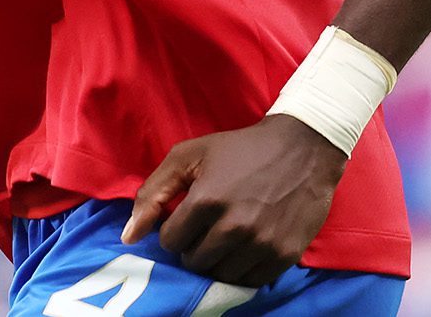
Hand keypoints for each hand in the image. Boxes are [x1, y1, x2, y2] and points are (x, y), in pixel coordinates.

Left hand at [123, 115, 346, 287]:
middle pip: (194, 262)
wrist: (302, 149)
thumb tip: (129, 237)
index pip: (170, 242)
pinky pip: (251, 282)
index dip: (174, 230)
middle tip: (207, 228)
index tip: (187, 218)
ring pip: (221, 276)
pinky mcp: (285, 255)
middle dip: (194, 247)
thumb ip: (153, 193)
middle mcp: (234, 227)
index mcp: (206, 200)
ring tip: (226, 237)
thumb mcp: (188, 156)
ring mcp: (262, 244)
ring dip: (217, 261)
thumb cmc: (239, 149)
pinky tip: (245, 247)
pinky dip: (243, 269)